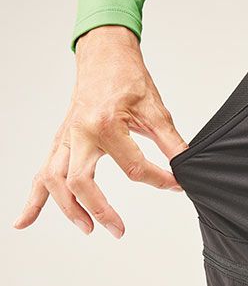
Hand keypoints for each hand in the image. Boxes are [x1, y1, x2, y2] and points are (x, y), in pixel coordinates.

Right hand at [13, 26, 187, 238]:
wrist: (105, 55)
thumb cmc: (127, 77)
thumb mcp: (155, 110)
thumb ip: (172, 143)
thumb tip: (185, 167)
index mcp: (104, 124)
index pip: (134, 168)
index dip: (159, 181)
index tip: (175, 186)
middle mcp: (78, 133)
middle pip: (81, 183)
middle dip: (100, 210)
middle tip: (119, 230)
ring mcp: (65, 137)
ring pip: (55, 181)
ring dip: (68, 209)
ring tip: (87, 228)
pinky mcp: (60, 140)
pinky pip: (42, 171)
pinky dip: (34, 198)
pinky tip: (24, 220)